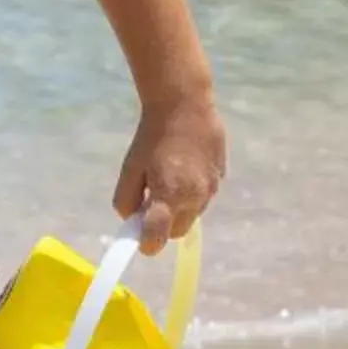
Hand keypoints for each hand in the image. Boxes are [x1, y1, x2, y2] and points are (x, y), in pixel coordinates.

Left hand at [115, 91, 225, 255]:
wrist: (185, 105)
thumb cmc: (152, 136)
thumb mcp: (130, 168)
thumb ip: (126, 200)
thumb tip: (132, 220)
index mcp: (170, 195)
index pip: (158, 237)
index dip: (146, 243)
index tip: (138, 241)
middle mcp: (195, 197)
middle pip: (176, 231)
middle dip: (162, 226)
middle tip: (149, 204)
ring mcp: (212, 189)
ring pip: (191, 216)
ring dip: (178, 210)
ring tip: (167, 180)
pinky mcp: (221, 178)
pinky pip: (202, 198)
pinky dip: (191, 194)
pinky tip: (184, 169)